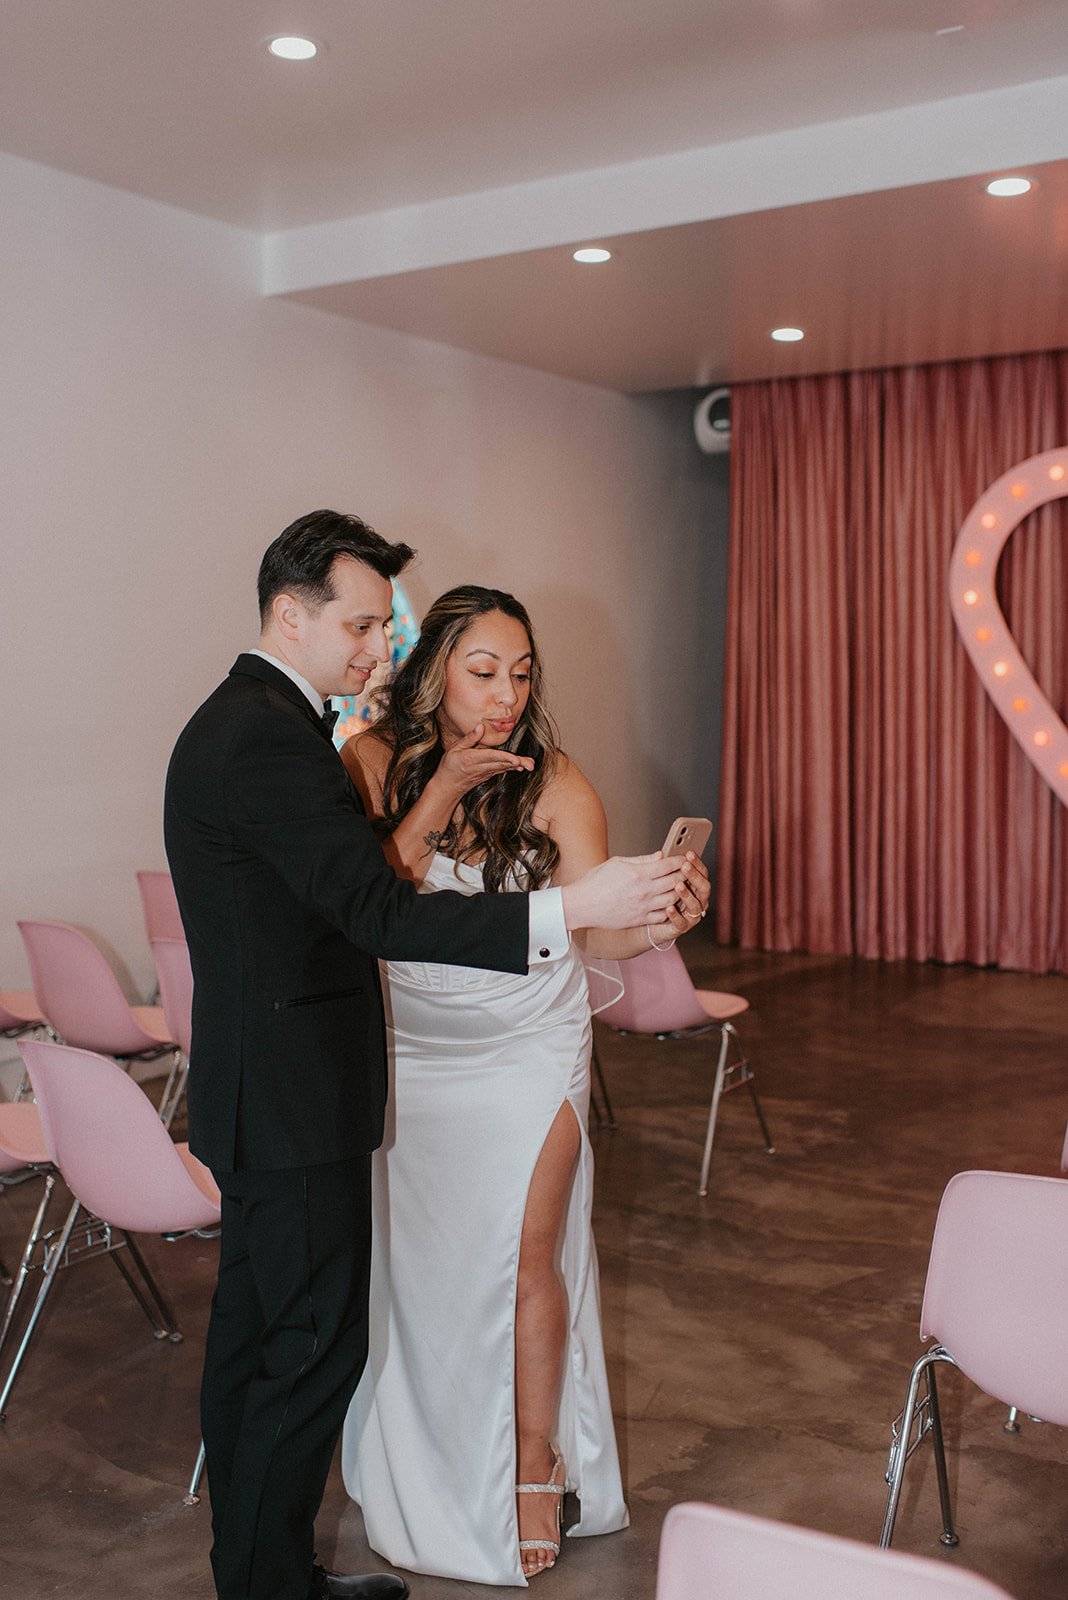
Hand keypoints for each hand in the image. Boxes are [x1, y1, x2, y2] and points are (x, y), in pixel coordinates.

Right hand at [434, 724, 534, 800]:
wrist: (447, 786)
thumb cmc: (449, 765)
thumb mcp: (454, 749)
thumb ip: (469, 738)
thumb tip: (481, 726)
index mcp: (472, 759)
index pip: (491, 757)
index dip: (504, 758)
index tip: (516, 760)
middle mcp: (481, 767)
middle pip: (502, 764)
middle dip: (517, 763)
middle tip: (531, 764)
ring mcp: (486, 772)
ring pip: (504, 768)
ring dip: (518, 766)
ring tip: (531, 764)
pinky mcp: (488, 775)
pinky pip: (501, 770)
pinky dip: (511, 768)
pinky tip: (521, 766)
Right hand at [561, 853, 685, 931]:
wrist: (583, 905)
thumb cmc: (596, 881)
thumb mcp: (618, 863)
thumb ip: (641, 860)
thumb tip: (660, 856)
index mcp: (638, 873)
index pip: (668, 865)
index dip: (680, 860)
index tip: (685, 858)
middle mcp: (644, 891)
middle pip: (675, 881)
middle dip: (685, 874)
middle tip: (688, 871)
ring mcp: (643, 907)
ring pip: (673, 899)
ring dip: (680, 892)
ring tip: (681, 887)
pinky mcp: (640, 919)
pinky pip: (663, 915)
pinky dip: (670, 909)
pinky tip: (669, 903)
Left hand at [650, 851, 710, 942]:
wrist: (648, 921)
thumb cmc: (656, 896)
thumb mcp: (657, 880)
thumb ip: (661, 869)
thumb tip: (660, 854)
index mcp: (695, 886)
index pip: (702, 873)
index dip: (697, 863)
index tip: (689, 853)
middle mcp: (698, 900)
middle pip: (704, 887)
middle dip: (695, 876)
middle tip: (685, 866)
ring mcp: (692, 915)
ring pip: (695, 905)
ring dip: (687, 894)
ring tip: (678, 886)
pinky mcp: (682, 927)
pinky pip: (681, 922)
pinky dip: (676, 915)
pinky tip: (669, 908)